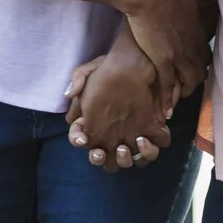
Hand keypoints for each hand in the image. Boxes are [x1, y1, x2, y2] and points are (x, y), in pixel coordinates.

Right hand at [64, 50, 170, 171]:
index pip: (79, 138)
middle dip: (101, 159)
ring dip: (125, 160)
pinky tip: (145, 139)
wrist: (138, 62)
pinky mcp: (152, 131)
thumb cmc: (111, 69)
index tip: (82, 139)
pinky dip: (149, 149)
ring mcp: (132, 135)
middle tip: (101, 152)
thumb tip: (69, 93)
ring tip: (124, 148)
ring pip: (129, 160)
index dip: (78, 140)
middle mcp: (112, 135)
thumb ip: (78, 79)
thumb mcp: (90, 70)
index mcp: (93, 124)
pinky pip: (153, 149)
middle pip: (105, 160)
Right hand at [123, 0, 210, 101]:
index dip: (201, 62)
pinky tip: (166, 110)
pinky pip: (169, 86)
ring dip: (184, 91)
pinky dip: (168, 99)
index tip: (195, 67)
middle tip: (187, 85)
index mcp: (198, 31)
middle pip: (201, 71)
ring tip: (178, 98)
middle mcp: (193, 46)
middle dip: (195, 80)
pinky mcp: (163, 61)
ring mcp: (179, 55)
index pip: (206, 54)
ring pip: (189, 81)